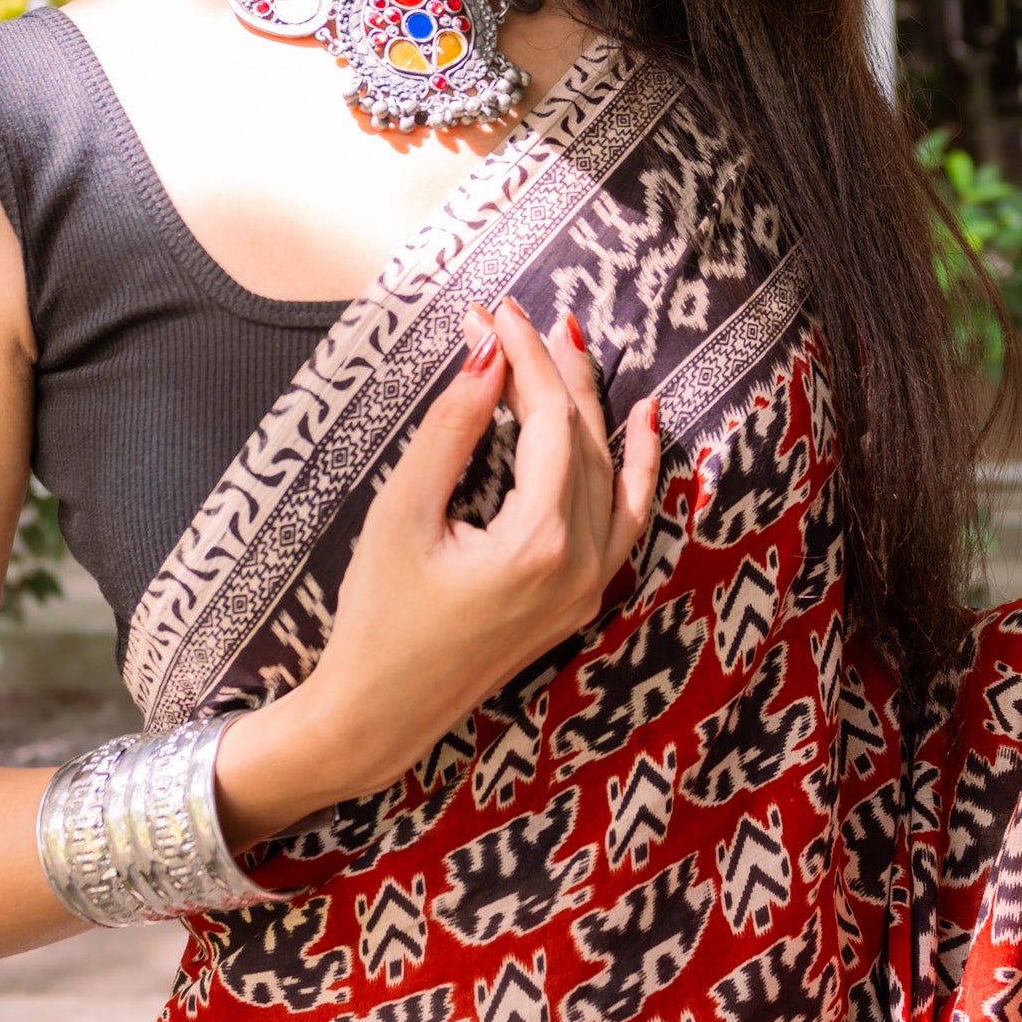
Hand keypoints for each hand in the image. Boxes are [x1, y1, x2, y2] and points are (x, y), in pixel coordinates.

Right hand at [215, 300, 659, 845]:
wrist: (378, 713)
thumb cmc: (378, 614)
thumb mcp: (404, 510)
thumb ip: (452, 425)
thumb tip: (487, 350)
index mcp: (540, 543)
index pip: (549, 419)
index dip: (525, 356)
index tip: (493, 308)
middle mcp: (582, 565)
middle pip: (583, 438)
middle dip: (552, 368)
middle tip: (518, 314)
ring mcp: (589, 587)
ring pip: (609, 472)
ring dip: (591, 404)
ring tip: (570, 343)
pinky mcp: (581, 599)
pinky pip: (628, 519)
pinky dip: (638, 467)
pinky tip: (643, 420)